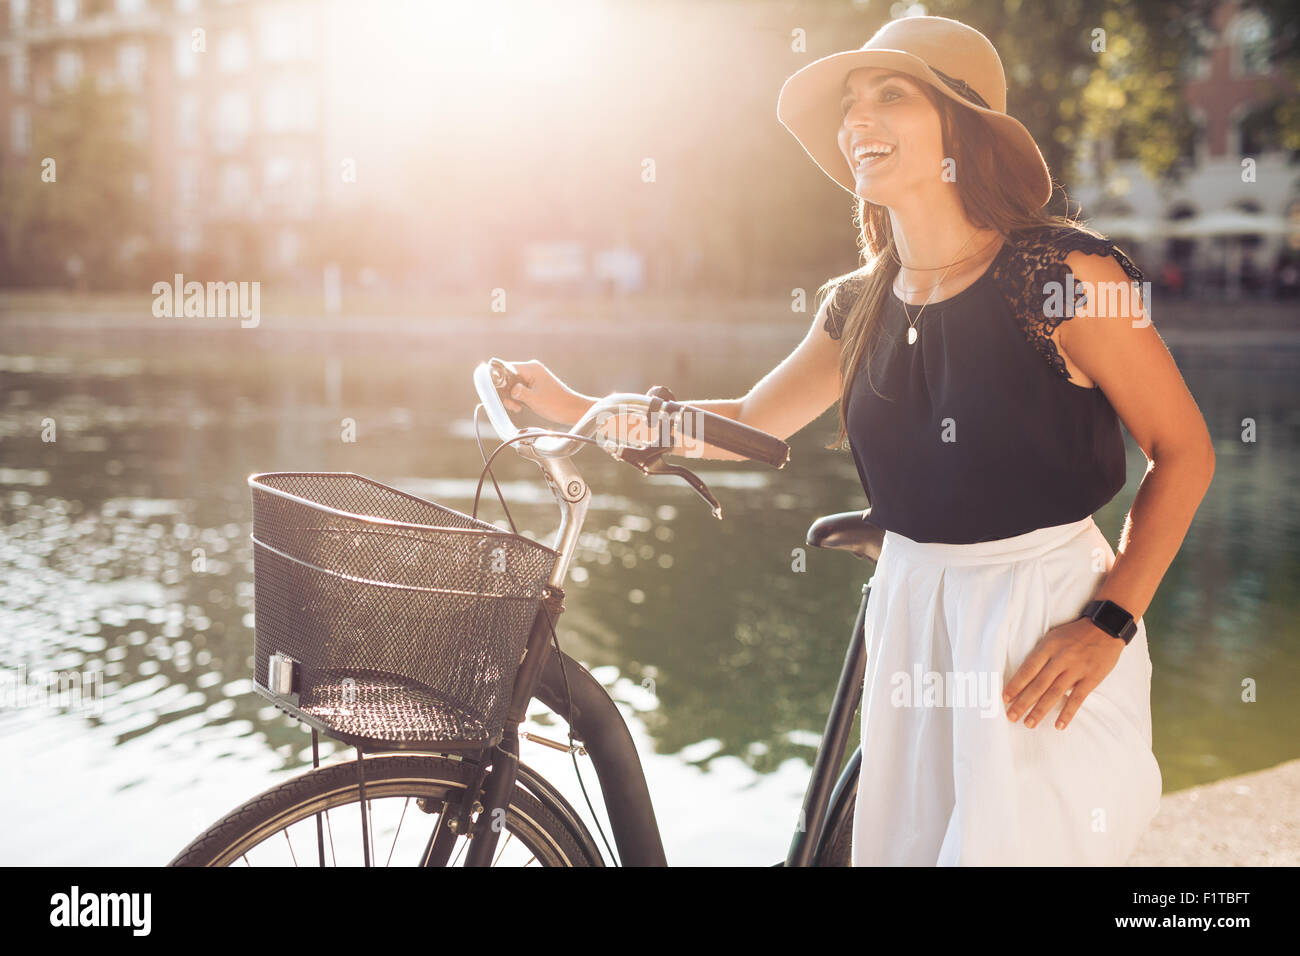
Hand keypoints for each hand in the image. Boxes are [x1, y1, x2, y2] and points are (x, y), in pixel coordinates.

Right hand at [498, 359, 588, 424]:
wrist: (572, 410)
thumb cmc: (556, 404)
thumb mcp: (533, 399)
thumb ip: (516, 391)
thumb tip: (505, 388)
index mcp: (531, 368)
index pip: (505, 368)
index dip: (497, 379)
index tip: (495, 392)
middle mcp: (531, 369)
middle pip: (508, 376)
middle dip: (505, 391)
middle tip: (511, 405)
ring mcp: (533, 376)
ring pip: (512, 384)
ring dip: (511, 396)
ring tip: (517, 408)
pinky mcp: (535, 384)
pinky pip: (519, 388)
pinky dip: (517, 397)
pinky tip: (520, 407)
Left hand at [1002, 617, 1123, 730]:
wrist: (1106, 628)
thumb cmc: (1075, 634)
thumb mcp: (1054, 637)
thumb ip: (1042, 655)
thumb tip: (1026, 676)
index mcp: (1048, 647)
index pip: (1028, 669)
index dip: (1015, 684)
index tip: (1004, 698)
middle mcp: (1061, 659)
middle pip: (1038, 684)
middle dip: (1023, 702)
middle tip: (1011, 716)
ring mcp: (1076, 670)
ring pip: (1054, 693)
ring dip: (1040, 710)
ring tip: (1029, 724)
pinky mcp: (1091, 679)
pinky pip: (1077, 699)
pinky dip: (1067, 713)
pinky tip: (1059, 725)